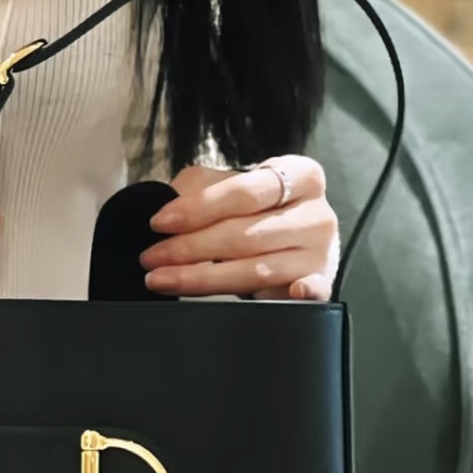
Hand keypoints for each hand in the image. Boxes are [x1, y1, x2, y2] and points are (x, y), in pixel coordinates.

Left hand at [138, 156, 338, 300]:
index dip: (197, 208)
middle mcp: (317, 213)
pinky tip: (268, 296)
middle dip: (189, 248)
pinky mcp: (321, 284)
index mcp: (300, 176)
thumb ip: (201, 189)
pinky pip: (310, 294)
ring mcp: (321, 252)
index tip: (158, 223)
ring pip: (257, 270)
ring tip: (161, 279)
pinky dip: (297, 295)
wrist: (288, 233)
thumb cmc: (251, 208)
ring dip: (203, 278)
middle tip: (151, 257)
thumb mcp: (225, 185)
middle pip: (246, 234)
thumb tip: (169, 213)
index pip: (245, 192)